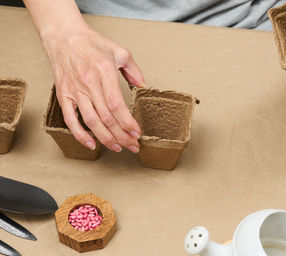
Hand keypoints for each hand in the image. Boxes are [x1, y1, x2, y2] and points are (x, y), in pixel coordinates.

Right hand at [42, 25, 144, 152]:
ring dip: (106, 138)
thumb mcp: (120, 52)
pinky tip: (91, 144)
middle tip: (133, 145)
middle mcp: (89, 83)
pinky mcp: (64, 95)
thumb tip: (142, 87)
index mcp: (104, 72)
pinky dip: (80, 134)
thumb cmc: (93, 44)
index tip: (137, 133)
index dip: (128, 122)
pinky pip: (70, 119)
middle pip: (106, 117)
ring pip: (91, 121)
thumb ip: (134, 71)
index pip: (117, 105)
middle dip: (122, 135)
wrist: (65, 37)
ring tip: (118, 147)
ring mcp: (75, 91)